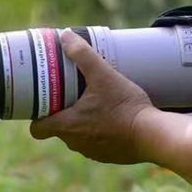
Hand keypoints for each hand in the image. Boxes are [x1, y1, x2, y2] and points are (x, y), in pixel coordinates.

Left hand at [29, 29, 155, 164]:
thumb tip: (66, 35)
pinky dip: (100, 132)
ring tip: (94, 103)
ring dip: (82, 123)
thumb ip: (83, 55)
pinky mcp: (108, 156)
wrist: (153, 135)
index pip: (37, 129)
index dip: (37, 117)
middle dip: (63, 114)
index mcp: (67, 126)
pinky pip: (97, 143)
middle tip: (71, 95)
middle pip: (58, 129)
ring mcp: (92, 152)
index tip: (44, 103)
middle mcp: (75, 143)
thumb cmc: (125, 107)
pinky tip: (112, 117)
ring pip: (78, 136)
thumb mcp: (104, 75)